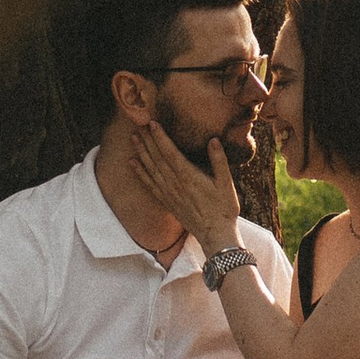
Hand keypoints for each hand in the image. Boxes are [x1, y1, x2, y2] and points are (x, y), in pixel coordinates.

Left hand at [127, 119, 242, 253]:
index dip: (160, 137)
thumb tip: (213, 140)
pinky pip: (150, 185)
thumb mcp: (227, 184)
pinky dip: (140, 173)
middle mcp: (175, 184)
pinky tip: (132, 164)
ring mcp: (169, 193)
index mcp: (189, 176)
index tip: (152, 123)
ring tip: (133, 138)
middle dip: (147, 140)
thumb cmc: (224, 209)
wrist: (215, 235)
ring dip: (141, 153)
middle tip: (137, 124)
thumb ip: (219, 161)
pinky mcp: (167, 202)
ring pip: (151, 169)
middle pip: (157, 158)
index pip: (170, 152)